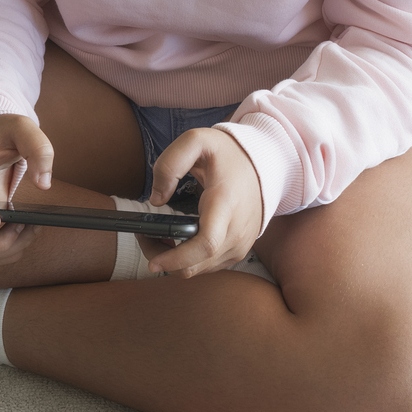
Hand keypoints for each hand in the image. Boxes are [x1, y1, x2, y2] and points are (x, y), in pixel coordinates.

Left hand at [142, 127, 263, 278]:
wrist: (266, 165)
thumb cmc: (228, 154)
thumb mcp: (197, 141)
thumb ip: (169, 165)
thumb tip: (156, 200)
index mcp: (225, 204)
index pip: (205, 244)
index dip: (176, 258)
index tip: (152, 261)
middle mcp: (236, 231)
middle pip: (196, 264)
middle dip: (163, 259)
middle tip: (145, 236)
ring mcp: (240, 245)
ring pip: (199, 270)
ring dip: (174, 261)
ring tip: (158, 235)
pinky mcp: (238, 251)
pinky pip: (207, 266)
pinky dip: (188, 261)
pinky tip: (177, 241)